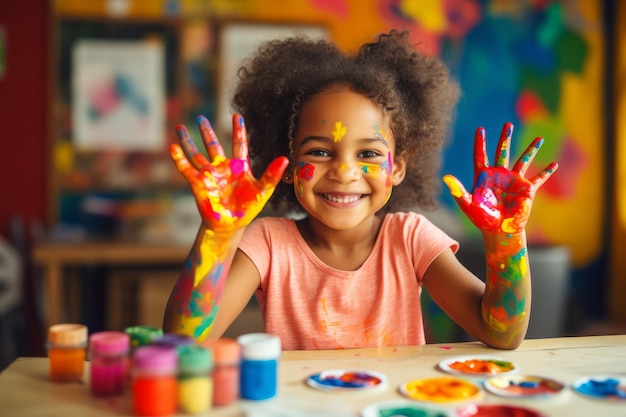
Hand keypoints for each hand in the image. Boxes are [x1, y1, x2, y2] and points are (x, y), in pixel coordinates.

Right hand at [170, 114, 287, 230]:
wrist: (231, 226)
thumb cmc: (248, 208)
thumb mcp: (263, 190)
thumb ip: (272, 175)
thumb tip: (285, 159)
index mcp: (239, 167)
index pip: (239, 144)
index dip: (238, 130)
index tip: (237, 116)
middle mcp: (222, 168)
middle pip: (213, 145)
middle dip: (207, 132)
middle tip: (201, 117)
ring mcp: (209, 175)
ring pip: (196, 154)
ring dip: (188, 141)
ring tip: (180, 127)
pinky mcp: (198, 184)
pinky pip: (186, 169)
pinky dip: (179, 158)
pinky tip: (172, 147)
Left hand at [443, 123, 557, 233]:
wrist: (499, 230)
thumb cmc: (482, 219)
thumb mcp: (468, 204)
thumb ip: (458, 191)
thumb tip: (446, 178)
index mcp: (484, 177)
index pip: (481, 156)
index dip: (480, 143)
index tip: (480, 129)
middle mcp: (500, 175)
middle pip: (502, 152)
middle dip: (505, 138)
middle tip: (508, 125)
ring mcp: (514, 181)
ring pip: (523, 160)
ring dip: (531, 149)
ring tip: (539, 138)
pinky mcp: (526, 190)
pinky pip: (539, 179)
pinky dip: (547, 172)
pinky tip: (555, 164)